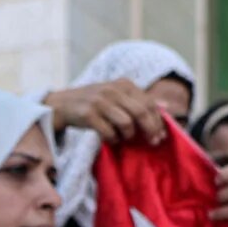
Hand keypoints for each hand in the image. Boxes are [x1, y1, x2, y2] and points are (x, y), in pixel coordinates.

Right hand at [42, 81, 166, 146]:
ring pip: (127, 123)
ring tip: (124, 137)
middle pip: (141, 112)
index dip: (157, 121)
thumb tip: (165, 106)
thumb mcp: (116, 95)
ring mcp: (100, 101)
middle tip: (153, 142)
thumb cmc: (93, 103)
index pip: (148, 102)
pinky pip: (109, 132)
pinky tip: (111, 139)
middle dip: (150, 129)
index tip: (161, 135)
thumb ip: (138, 100)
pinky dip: (113, 139)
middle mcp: (113, 89)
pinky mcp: (89, 114)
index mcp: (123, 84)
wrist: (62, 104)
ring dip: (128, 135)